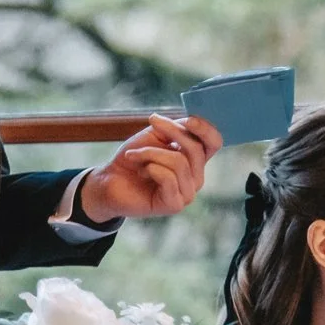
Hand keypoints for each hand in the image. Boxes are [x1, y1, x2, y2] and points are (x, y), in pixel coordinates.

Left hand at [79, 114, 222, 221]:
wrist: (110, 180)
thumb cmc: (133, 157)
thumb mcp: (155, 136)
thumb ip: (176, 128)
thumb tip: (189, 121)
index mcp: (195, 160)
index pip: (214, 142)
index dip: (206, 129)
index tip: (188, 119)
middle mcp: (196, 177)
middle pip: (196, 149)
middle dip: (171, 132)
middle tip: (152, 123)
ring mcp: (187, 193)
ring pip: (179, 162)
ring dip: (151, 153)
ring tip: (135, 156)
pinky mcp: (174, 204)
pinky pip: (168, 178)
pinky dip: (150, 168)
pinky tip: (141, 172)